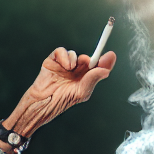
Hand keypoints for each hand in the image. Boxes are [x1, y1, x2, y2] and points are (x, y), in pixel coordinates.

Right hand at [1, 47, 116, 138]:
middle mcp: (75, 72)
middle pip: (86, 58)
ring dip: (74, 58)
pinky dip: (64, 55)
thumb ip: (94, 78)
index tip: (110, 55)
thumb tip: (106, 70)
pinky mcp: (52, 61)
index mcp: (84, 79)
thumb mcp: (82, 91)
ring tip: (71, 68)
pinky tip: (65, 65)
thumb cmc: (61, 101)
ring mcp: (63, 66)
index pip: (97, 67)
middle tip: (87, 62)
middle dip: (89, 59)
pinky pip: (60, 51)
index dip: (104, 61)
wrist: (43, 102)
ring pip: (74, 54)